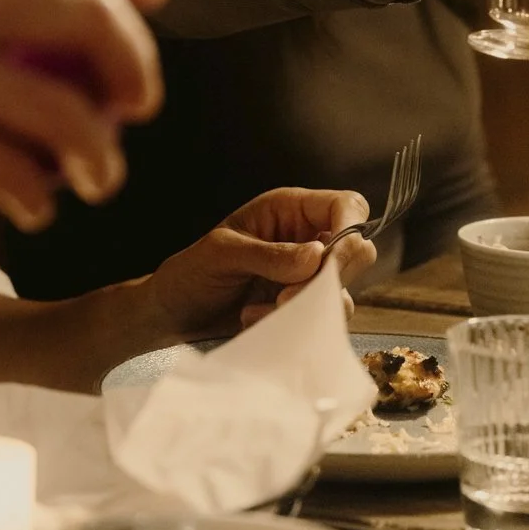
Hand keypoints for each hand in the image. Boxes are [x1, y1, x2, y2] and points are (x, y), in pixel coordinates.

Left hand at [150, 186, 377, 336]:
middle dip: (329, 276)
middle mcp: (306, 239)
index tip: (332, 258)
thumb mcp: (222, 254)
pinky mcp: (301, 307)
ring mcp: (307, 276)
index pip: (346, 206)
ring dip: (305, 305)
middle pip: (356, 250)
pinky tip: (255, 318)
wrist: (173, 315)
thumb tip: (315, 257)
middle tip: (286, 294)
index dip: (349, 227)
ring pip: (341, 290)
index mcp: (290, 210)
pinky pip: (320, 318)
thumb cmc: (191, 272)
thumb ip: (269, 255)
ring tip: (259, 309)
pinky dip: (293, 323)